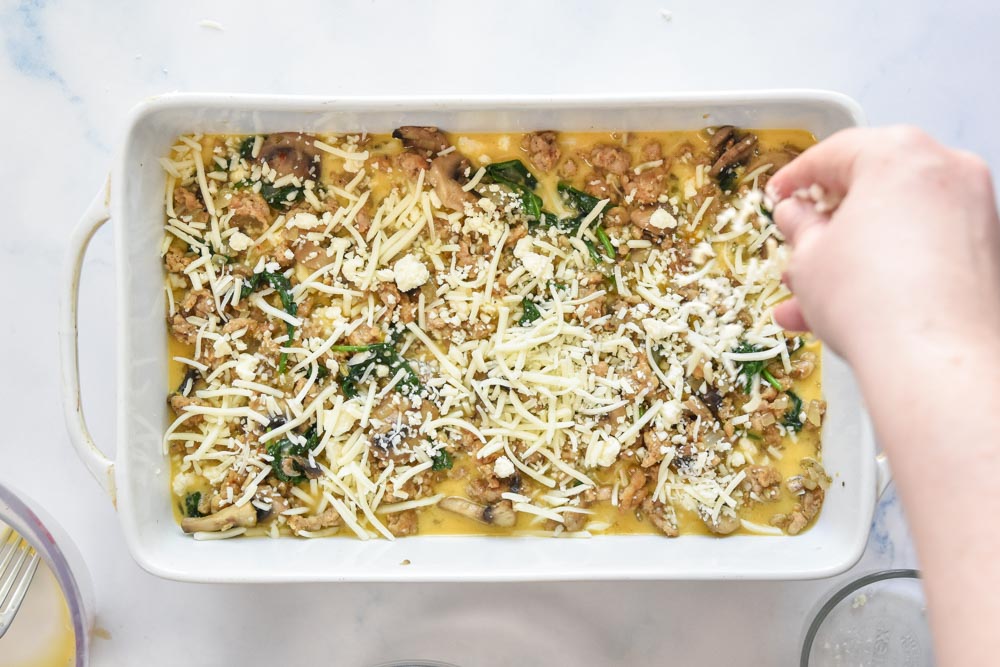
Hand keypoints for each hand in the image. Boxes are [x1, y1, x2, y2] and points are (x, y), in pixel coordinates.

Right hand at [766, 126, 999, 363]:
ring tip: (809, 300)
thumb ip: (799, 226)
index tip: (777, 197)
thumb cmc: (870, 300)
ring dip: (850, 257)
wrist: (937, 362)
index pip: (832, 153)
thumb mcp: (808, 258)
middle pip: (871, 188)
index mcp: (897, 153)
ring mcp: (976, 209)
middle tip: (796, 250)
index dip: (794, 178)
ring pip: (896, 224)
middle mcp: (946, 169)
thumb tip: (796, 214)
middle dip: (825, 227)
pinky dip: (888, 269)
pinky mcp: (988, 250)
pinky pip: (924, 248)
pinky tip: (850, 309)